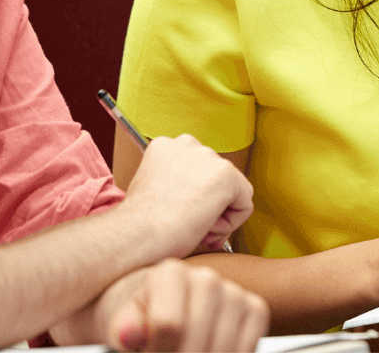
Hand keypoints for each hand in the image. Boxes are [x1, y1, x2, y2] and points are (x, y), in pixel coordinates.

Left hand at [94, 259, 268, 351]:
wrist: (159, 312)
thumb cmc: (140, 319)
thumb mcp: (122, 323)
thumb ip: (124, 328)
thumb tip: (129, 334)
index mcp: (171, 273)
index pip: (167, 326)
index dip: (155, 351)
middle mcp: (207, 277)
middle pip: (196, 340)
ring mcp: (234, 292)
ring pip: (222, 347)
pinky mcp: (254, 308)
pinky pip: (248, 344)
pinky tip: (210, 352)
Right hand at [120, 135, 253, 259]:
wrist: (135, 235)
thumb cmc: (139, 225)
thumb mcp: (155, 190)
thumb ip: (180, 184)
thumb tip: (205, 200)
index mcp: (166, 145)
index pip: (198, 169)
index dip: (192, 196)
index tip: (177, 211)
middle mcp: (188, 144)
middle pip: (216, 178)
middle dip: (208, 204)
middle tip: (186, 223)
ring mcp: (209, 157)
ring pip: (232, 193)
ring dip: (217, 215)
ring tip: (191, 226)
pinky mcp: (226, 175)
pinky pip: (244, 206)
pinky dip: (230, 225)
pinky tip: (203, 227)